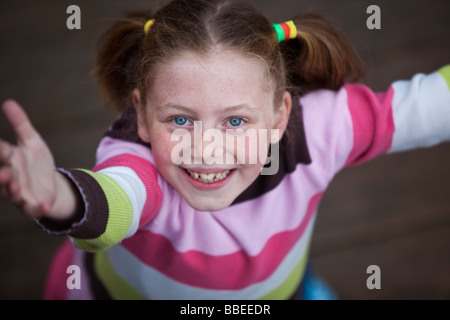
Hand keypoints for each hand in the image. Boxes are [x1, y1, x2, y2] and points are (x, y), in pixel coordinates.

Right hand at [0, 100, 75, 218]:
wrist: (51, 185)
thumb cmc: (36, 162)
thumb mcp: (32, 141)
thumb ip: (20, 124)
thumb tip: (8, 102)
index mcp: (10, 158)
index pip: (0, 151)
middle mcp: (11, 177)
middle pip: (2, 176)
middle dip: (0, 175)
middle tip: (3, 172)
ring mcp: (19, 193)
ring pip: (12, 194)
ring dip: (12, 191)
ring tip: (16, 187)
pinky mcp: (32, 205)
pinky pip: (32, 209)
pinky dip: (37, 209)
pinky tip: (44, 206)